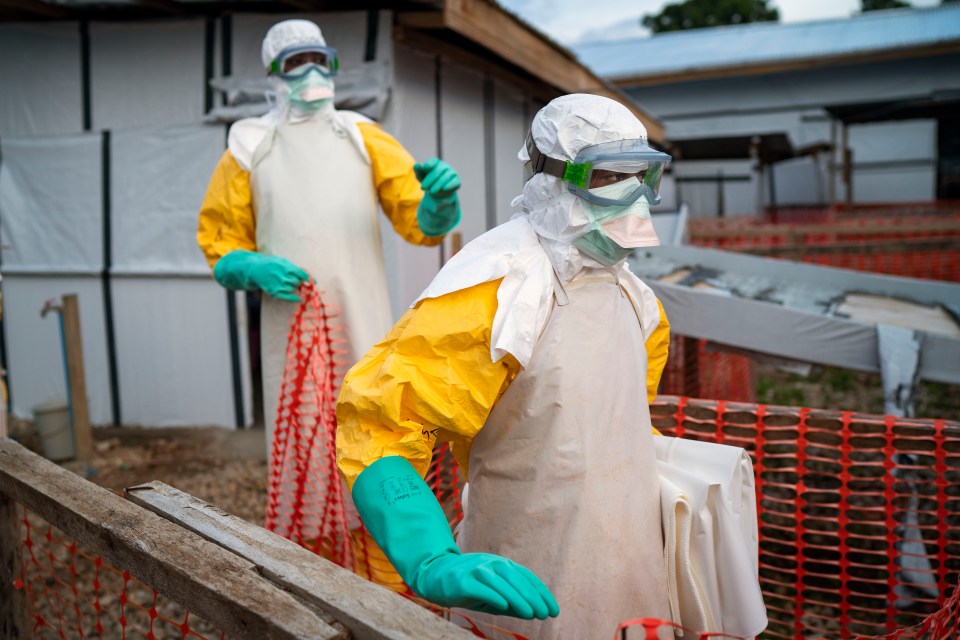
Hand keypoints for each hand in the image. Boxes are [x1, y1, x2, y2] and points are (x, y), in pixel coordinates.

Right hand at [250, 256, 308, 301]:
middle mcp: (282, 276)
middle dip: (299, 282)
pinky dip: (293, 298)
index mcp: (285, 267)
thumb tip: (306, 274)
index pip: (300, 274)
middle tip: (295, 281)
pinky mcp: (274, 292)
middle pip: (297, 282)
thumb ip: (293, 267)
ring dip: (294, 287)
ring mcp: (277, 285)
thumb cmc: (271, 264)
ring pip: (292, 289)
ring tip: (289, 284)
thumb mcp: (282, 261)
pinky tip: (298, 298)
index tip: (314, 282)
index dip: (308, 278)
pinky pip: (286, 297)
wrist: (255, 269)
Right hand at [413, 553, 558, 619]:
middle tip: (545, 614)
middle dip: (533, 597)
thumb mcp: (493, 595)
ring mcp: (476, 570)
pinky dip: (493, 595)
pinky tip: (504, 606)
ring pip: (501, 583)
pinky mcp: (463, 580)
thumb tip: (533, 613)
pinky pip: (481, 587)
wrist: (435, 575)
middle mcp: (491, 564)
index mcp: (501, 565)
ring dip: (518, 598)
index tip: (554, 610)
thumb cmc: (469, 586)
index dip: (541, 593)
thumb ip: (512, 603)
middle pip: (516, 578)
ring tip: (531, 613)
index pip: (526, 577)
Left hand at [414, 159, 461, 236]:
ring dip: (438, 184)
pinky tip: (444, 189)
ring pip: (446, 177)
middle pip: (438, 171)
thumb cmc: (429, 182)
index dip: (430, 164)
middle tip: (423, 188)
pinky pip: (454, 182)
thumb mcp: (421, 177)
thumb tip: (416, 165)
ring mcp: (452, 172)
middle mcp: (445, 166)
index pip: (433, 161)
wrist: (438, 192)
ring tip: (431, 192)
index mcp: (436, 162)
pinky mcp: (457, 180)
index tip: (425, 167)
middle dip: (430, 179)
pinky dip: (449, 185)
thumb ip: (418, 171)